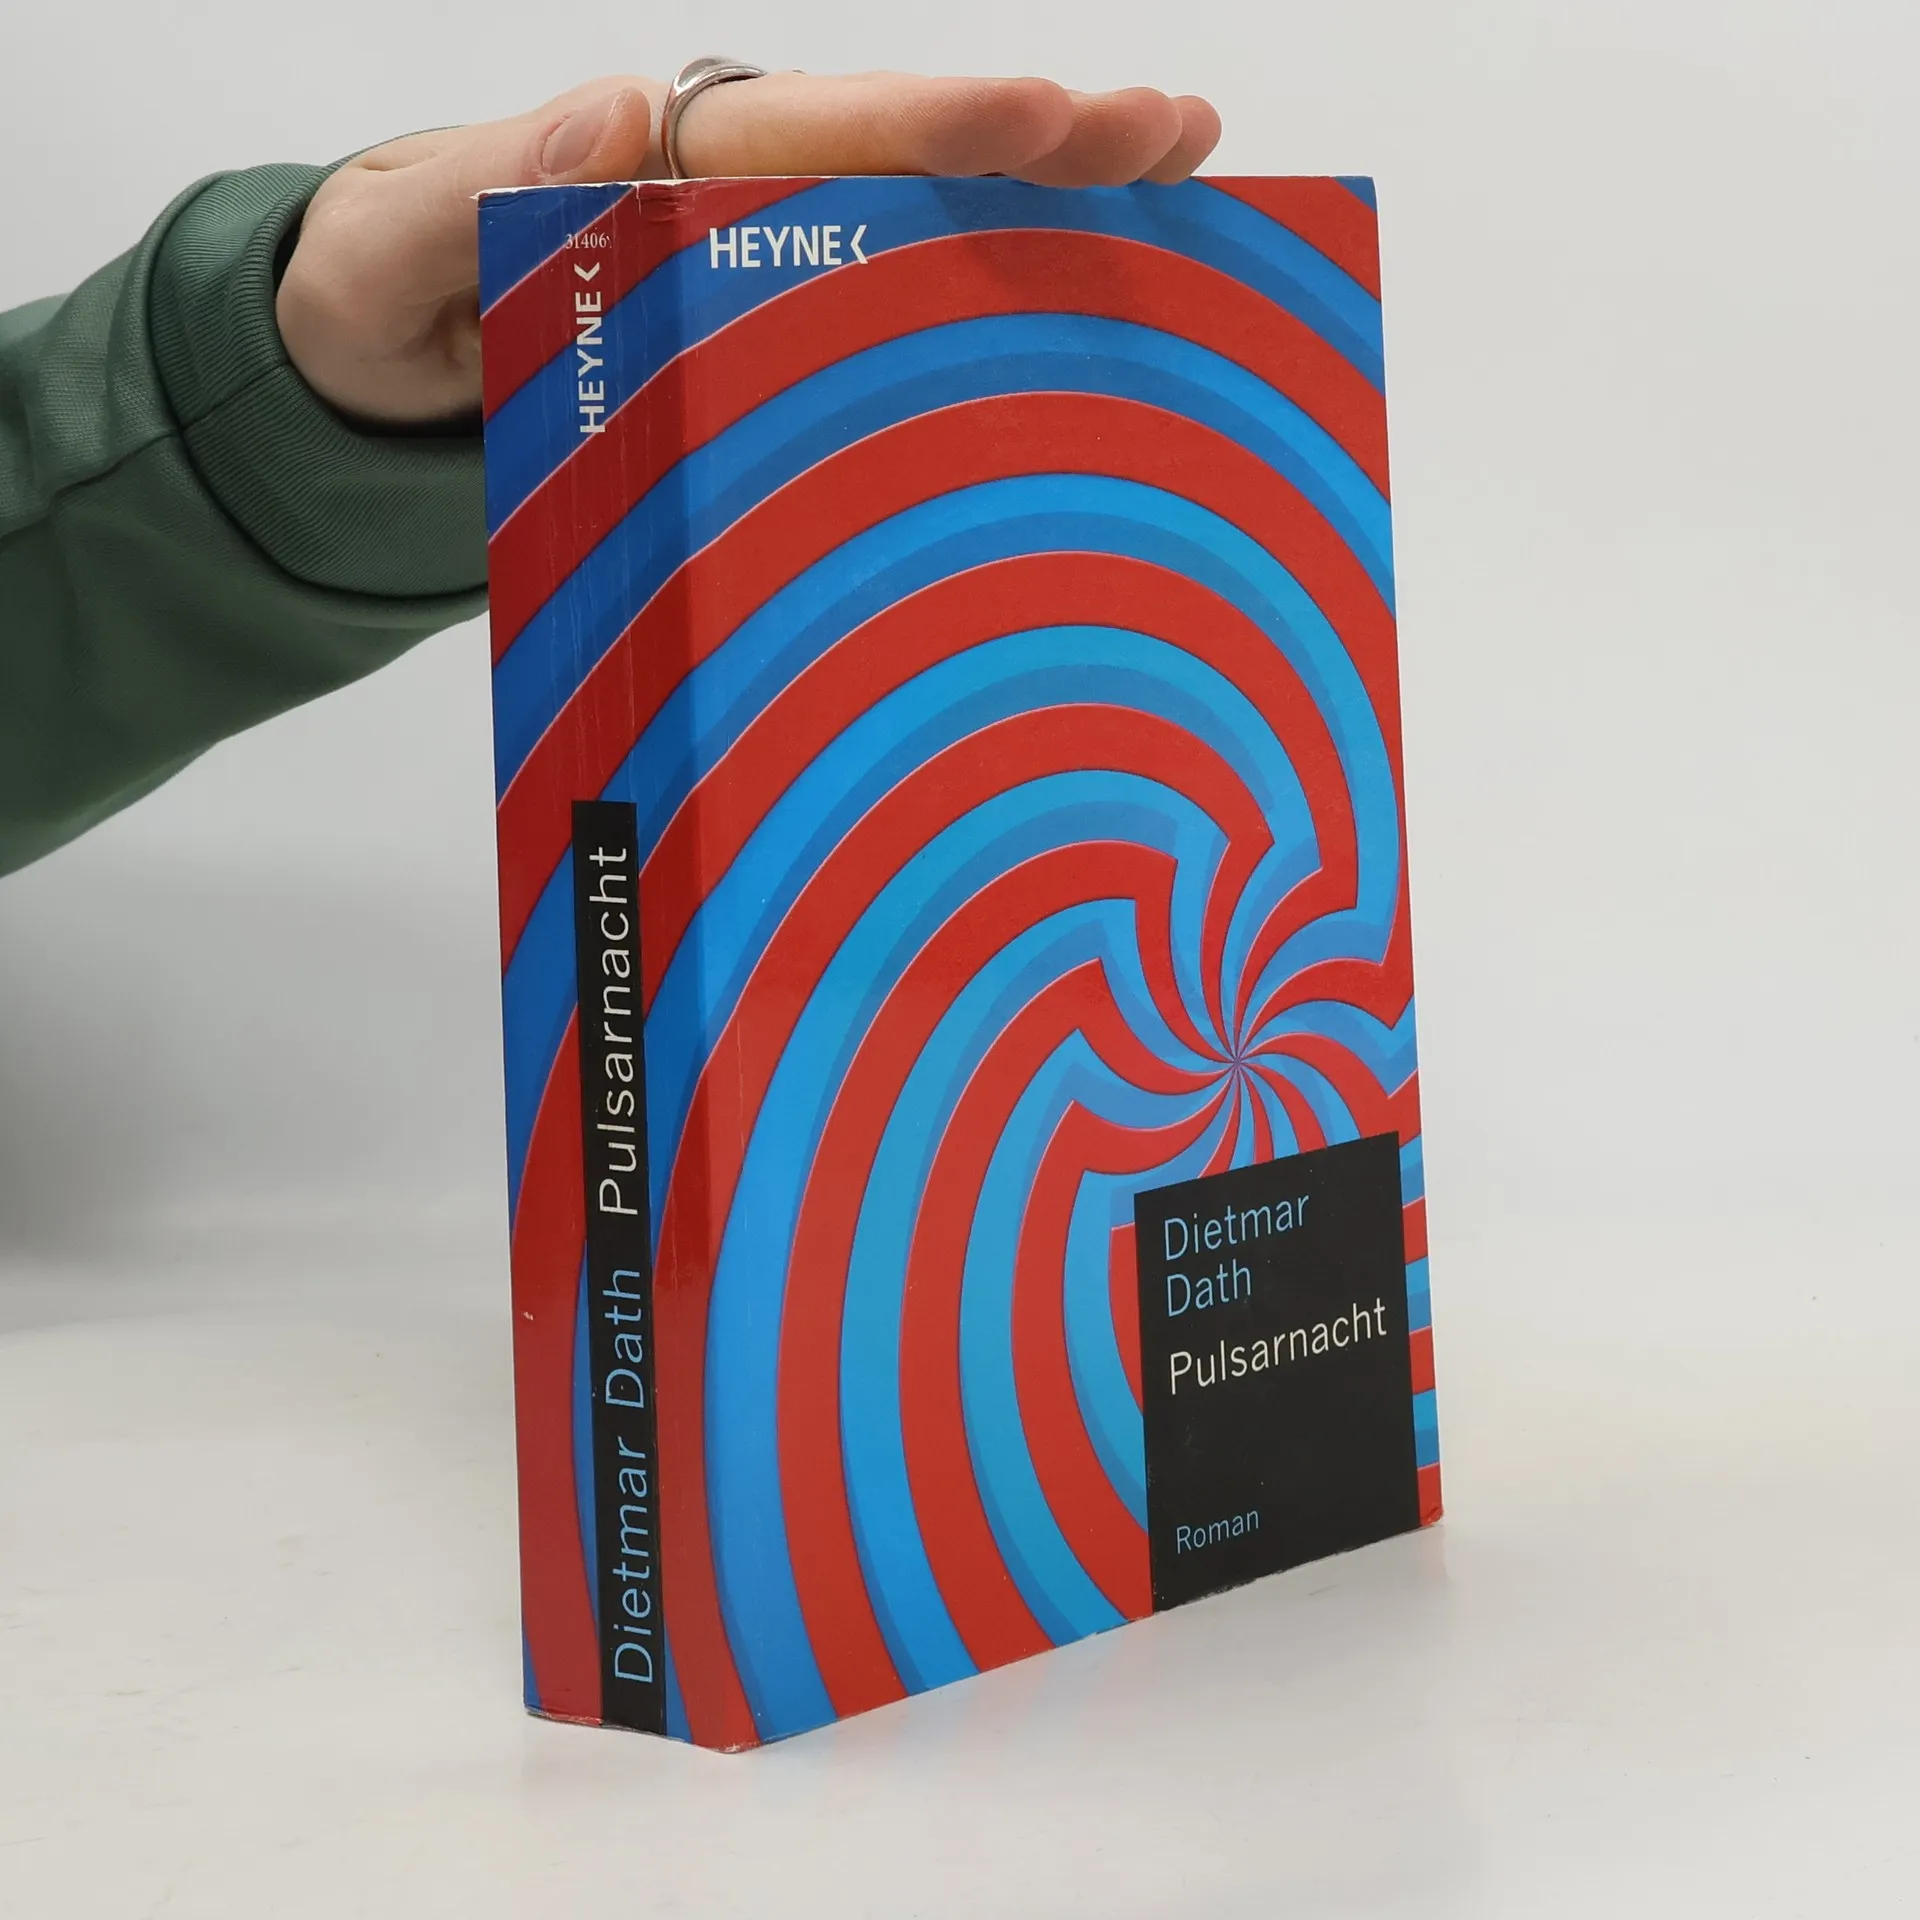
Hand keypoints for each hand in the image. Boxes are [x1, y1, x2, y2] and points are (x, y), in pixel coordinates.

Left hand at [276, 72, 1221, 425]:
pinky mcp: (783, 347)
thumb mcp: (388, 251)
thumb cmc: (381, 302)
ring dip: (1057, 213)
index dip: (932, 126)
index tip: (1038, 118)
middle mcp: (744, 201)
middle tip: (1173, 133)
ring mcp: (775, 275)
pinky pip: (904, 318)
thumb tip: (615, 108)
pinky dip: (1001, 306)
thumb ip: (477, 189)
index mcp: (668, 165)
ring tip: (1187, 181)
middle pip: (914, 159)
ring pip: (935, 227)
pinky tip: (1099, 308)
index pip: (820, 132)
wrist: (382, 375)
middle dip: (1044, 148)